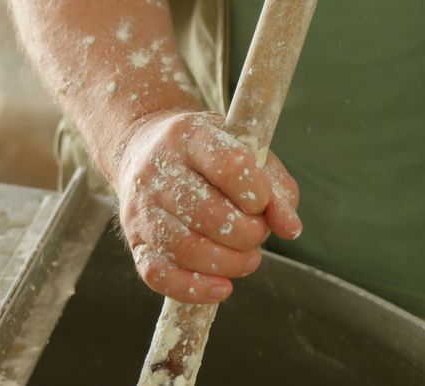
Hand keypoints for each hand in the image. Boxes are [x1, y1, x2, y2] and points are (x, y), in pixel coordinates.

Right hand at [112, 111, 301, 303]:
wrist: (143, 148)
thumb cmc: (210, 157)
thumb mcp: (248, 154)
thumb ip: (277, 189)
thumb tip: (290, 228)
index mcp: (190, 136)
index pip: (227, 165)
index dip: (255, 192)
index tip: (262, 203)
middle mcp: (158, 169)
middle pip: (207, 213)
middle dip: (247, 234)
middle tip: (258, 235)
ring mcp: (141, 207)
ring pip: (184, 247)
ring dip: (228, 263)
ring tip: (248, 259)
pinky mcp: (134, 239)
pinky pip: (157, 274)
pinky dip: (193, 288)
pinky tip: (222, 287)